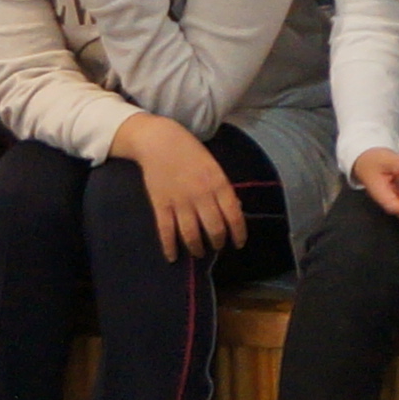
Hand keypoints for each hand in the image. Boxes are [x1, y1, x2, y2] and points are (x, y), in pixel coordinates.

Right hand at [117, 113, 243, 256]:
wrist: (159, 142)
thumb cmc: (191, 153)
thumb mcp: (214, 167)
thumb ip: (224, 190)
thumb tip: (235, 211)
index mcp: (218, 184)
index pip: (234, 216)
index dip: (239, 234)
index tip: (239, 244)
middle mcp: (201, 196)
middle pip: (214, 229)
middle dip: (217, 243)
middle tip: (217, 247)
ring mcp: (179, 202)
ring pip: (191, 234)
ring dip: (197, 248)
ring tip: (199, 252)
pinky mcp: (160, 205)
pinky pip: (166, 231)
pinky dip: (169, 247)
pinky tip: (173, 257)